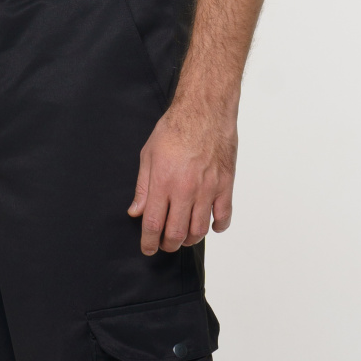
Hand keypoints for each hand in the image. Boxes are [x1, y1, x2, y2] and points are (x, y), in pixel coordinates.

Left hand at [128, 97, 237, 254]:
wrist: (205, 111)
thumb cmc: (175, 128)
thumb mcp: (148, 155)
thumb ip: (143, 187)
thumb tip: (136, 211)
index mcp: (163, 182)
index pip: (154, 224)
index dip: (149, 242)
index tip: (147, 248)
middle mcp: (186, 189)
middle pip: (176, 233)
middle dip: (168, 244)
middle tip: (164, 244)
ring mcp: (208, 189)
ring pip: (199, 229)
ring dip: (190, 239)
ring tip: (184, 236)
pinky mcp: (225, 184)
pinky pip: (223, 215)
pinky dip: (217, 226)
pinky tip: (210, 225)